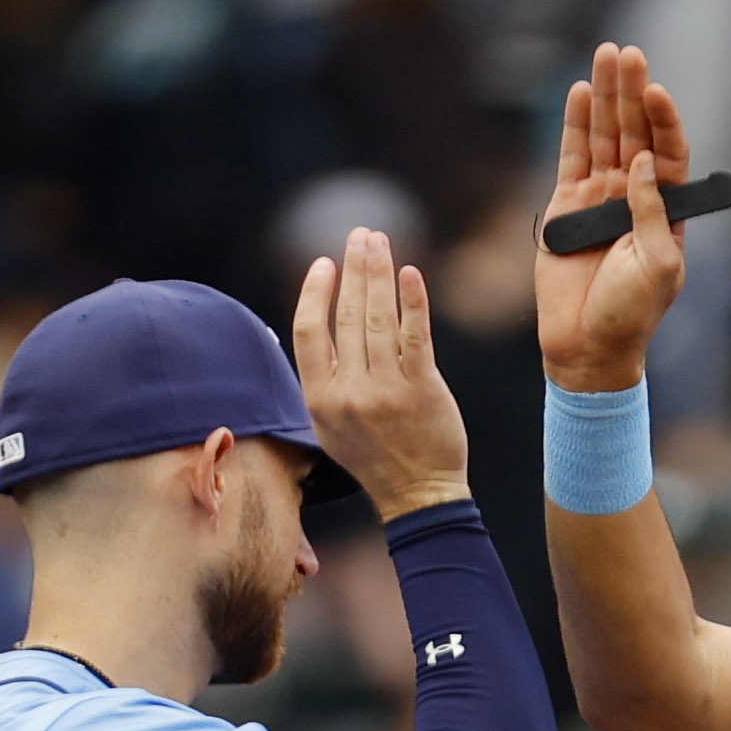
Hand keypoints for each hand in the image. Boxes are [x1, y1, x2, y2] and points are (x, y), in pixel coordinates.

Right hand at [291, 224, 465, 519]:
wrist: (419, 495)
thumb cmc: (374, 456)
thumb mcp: (330, 423)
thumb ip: (322, 376)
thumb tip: (316, 323)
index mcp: (319, 397)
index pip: (308, 330)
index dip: (315, 292)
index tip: (325, 263)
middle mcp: (349, 391)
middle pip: (347, 315)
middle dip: (354, 268)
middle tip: (360, 235)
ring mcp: (386, 390)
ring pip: (379, 319)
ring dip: (379, 274)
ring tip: (380, 242)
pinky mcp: (423, 390)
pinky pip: (415, 337)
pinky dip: (413, 302)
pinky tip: (410, 274)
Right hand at [537, 41, 693, 393]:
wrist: (587, 344)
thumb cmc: (631, 314)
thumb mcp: (657, 265)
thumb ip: (652, 213)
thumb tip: (639, 164)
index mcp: (667, 212)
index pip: (667, 154)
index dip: (663, 121)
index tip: (656, 91)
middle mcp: (635, 199)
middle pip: (634, 133)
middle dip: (631, 93)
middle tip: (626, 54)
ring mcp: (600, 199)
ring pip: (603, 136)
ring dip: (605, 97)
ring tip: (605, 56)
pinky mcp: (566, 205)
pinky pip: (572, 156)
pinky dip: (576, 125)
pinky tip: (580, 93)